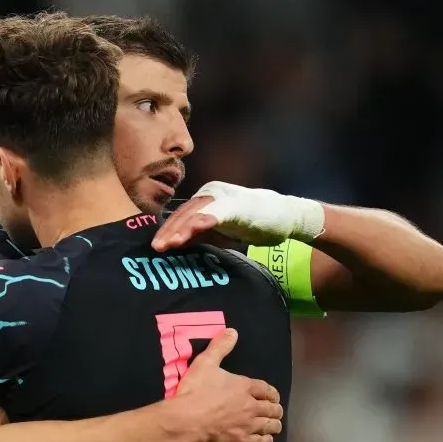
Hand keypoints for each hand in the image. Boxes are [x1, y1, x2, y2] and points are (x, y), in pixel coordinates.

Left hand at [153, 181, 324, 250]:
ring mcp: (224, 197)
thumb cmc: (252, 224)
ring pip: (196, 212)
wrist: (286, 216)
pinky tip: (193, 230)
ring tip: (170, 243)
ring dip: (182, 228)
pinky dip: (204, 221)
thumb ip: (198, 234)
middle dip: (170, 231)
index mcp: (205, 199)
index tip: (157, 247)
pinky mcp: (237, 205)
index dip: (167, 231)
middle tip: (157, 248)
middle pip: (184, 213)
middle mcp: (211, 193)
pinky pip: (217, 213)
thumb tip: (174, 243)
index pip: (180, 216)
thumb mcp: (219, 232)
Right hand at [171, 328, 282, 441]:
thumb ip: (220, 347)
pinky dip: (266, 440)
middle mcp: (252, 406)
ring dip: (274, 424)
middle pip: (272, 408)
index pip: (267, 389)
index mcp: (245, 387)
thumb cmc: (195, 391)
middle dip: (275, 409)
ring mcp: (248, 426)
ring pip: (271, 426)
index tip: (273, 396)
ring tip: (273, 425)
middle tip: (274, 410)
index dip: (272, 393)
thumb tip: (233, 332)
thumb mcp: (205, 363)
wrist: (185, 420)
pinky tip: (265, 439)